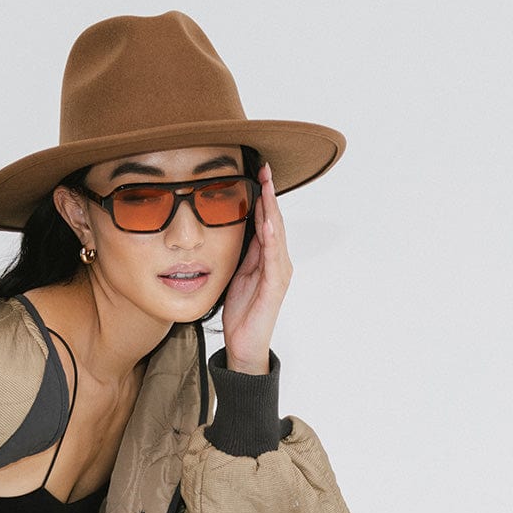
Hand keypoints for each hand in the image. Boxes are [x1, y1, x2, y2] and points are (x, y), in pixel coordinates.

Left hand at [220, 163, 293, 373]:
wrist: (244, 344)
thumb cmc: (241, 311)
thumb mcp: (236, 273)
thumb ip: (240, 251)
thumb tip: (232, 226)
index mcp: (267, 256)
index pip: (266, 219)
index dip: (262, 196)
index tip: (257, 172)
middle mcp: (278, 261)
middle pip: (274, 220)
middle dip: (269, 194)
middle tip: (264, 169)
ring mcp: (279, 272)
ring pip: (277, 234)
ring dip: (272, 209)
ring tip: (267, 186)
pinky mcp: (275, 286)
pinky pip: (274, 258)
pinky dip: (272, 239)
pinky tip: (268, 223)